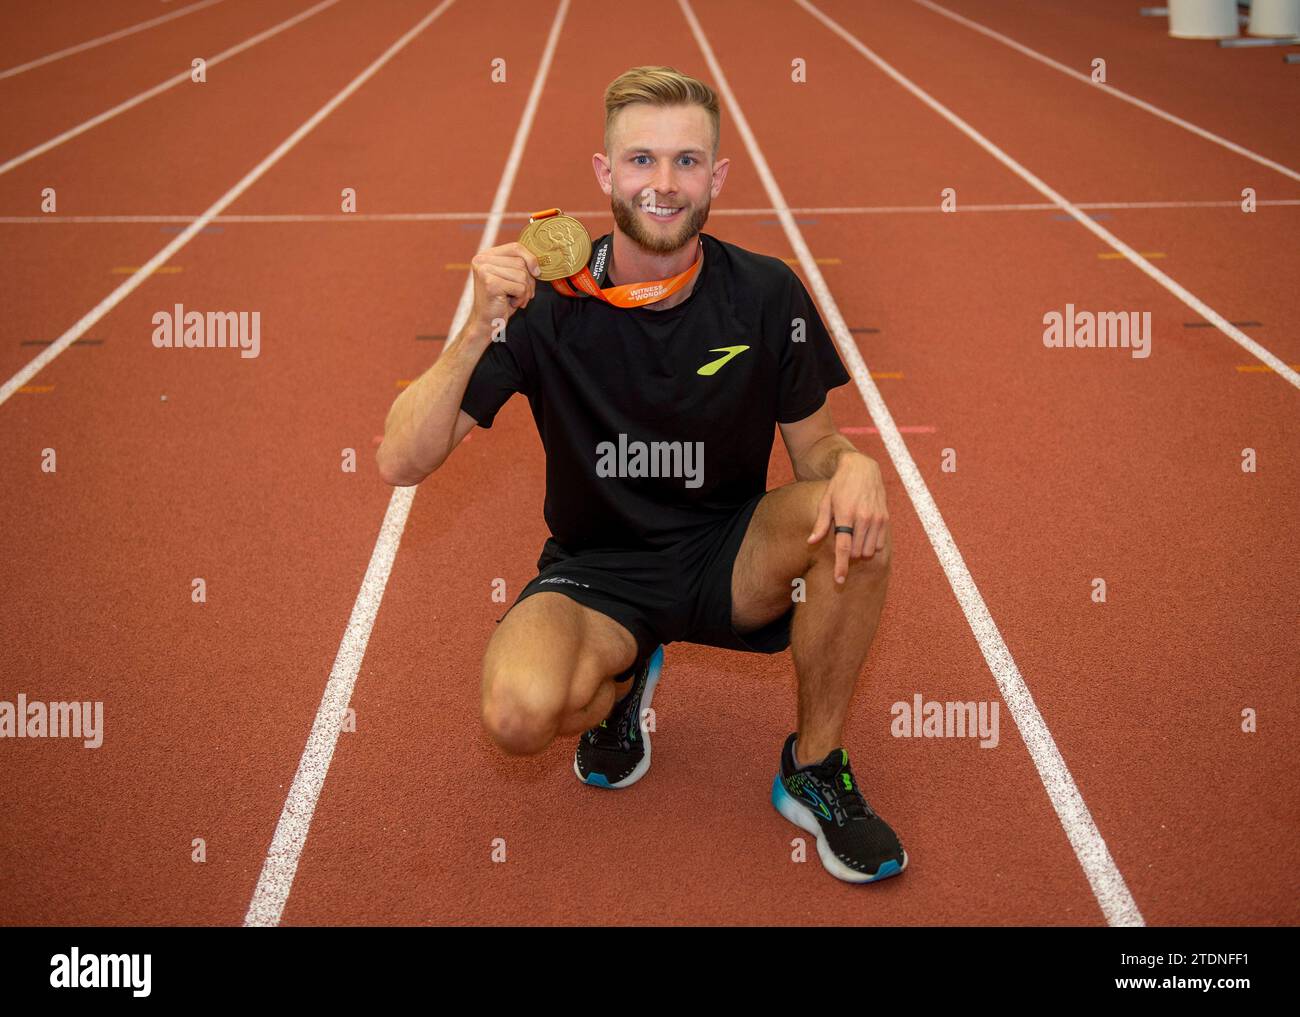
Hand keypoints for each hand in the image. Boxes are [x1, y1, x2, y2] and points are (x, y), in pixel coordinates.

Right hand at [468, 241, 540, 337]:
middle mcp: (482, 260)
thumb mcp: (511, 278)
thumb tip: (540, 261)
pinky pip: (519, 287)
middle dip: (528, 281)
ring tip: (515, 299)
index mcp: (486, 255)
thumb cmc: (500, 301)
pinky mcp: (490, 284)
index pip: (516, 247)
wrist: (486, 323)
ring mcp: (484, 271)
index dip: (530, 259)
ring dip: (524, 291)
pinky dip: (520, 298)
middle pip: (520, 262)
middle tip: (521, 295)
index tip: (537, 272)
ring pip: (522, 275)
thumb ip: (520, 265)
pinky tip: (510, 303)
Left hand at [806, 454, 888, 582]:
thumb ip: (821, 524)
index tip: (839, 580)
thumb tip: (811, 542)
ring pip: (869, 551)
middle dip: (848, 553)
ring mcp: (877, 519)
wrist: (862, 468)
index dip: (841, 566)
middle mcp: (864, 518)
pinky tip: (864, 535)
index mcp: (846, 514)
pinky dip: (872, 545)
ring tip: (853, 537)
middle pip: (856, 552)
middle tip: (843, 540)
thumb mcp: (826, 501)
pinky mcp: (885, 518)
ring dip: (860, 550)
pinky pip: (880, 544)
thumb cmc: (839, 486)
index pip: (844, 547)